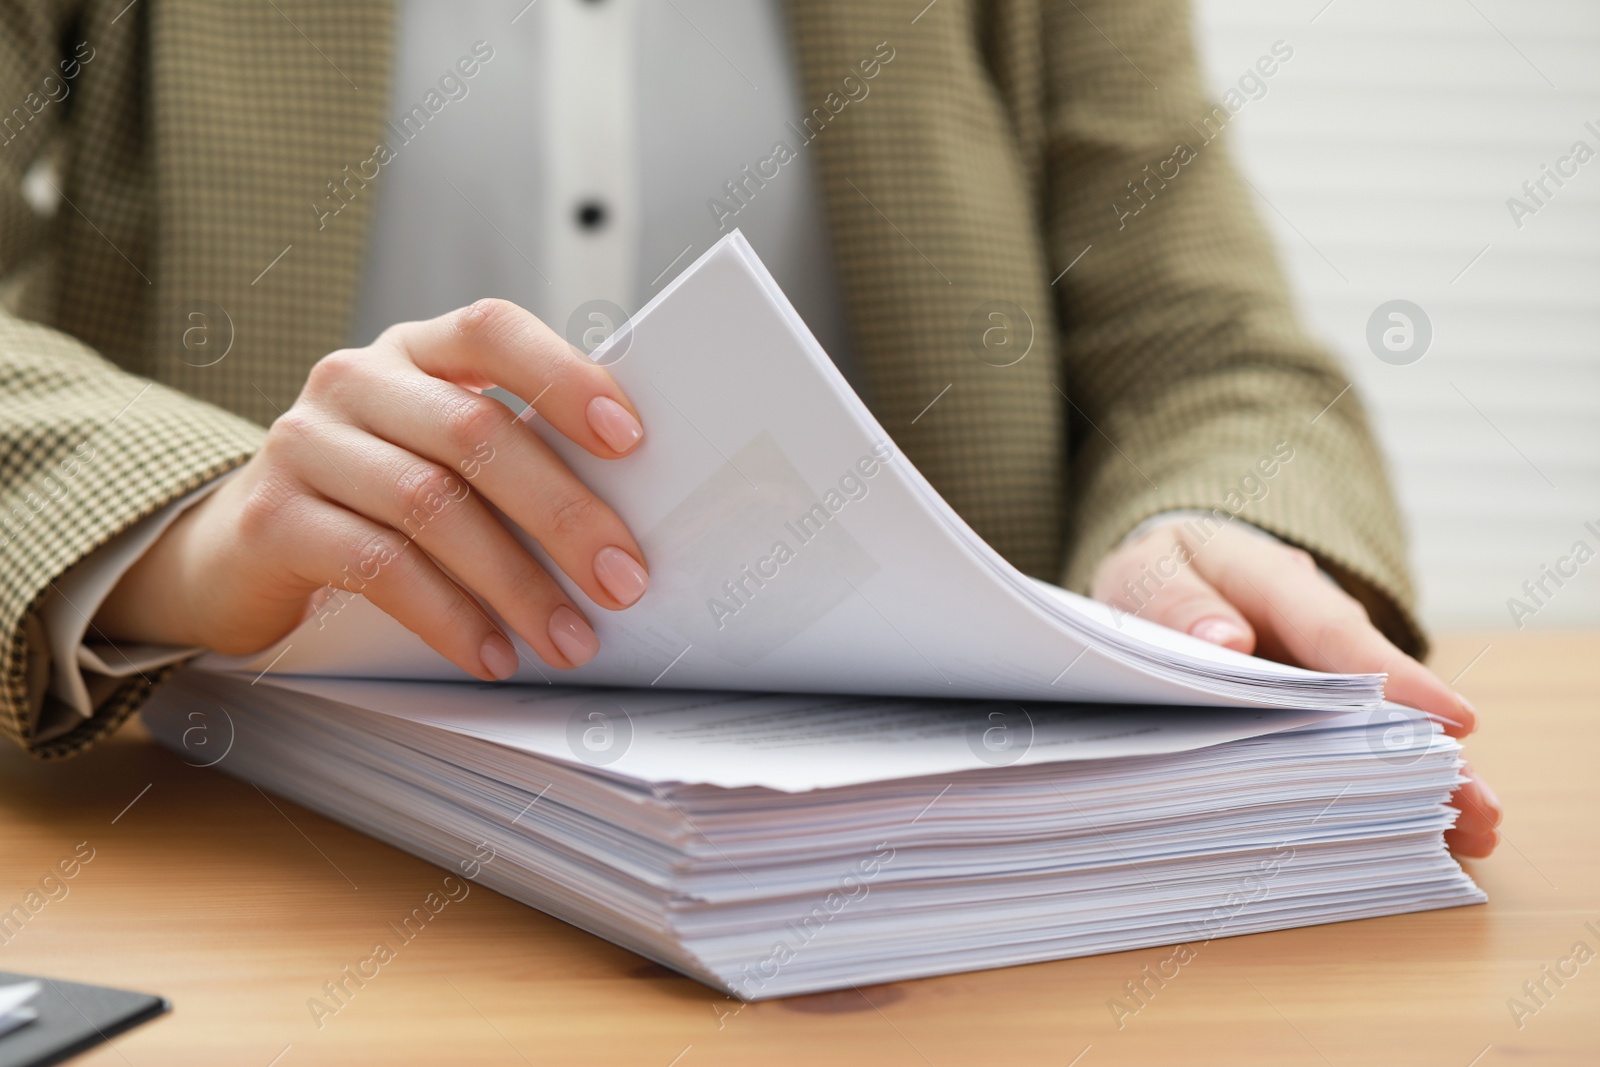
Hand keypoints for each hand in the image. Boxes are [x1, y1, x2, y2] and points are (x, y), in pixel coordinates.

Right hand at [96, 299, 650, 678]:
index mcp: (416, 352)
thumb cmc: (371, 499)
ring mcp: (305, 443)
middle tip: (622, 579)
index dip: (563, 376)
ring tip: (568, 636)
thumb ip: (510, 458)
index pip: (492, 331)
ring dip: (515, 582)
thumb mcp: (437, 456)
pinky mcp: (271, 517)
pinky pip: (377, 566)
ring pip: (430, 505)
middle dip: (562, 513)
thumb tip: (620, 521)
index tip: (630, 440)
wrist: (238, 550)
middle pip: (474, 433)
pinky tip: (491, 652)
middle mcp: (356, 380)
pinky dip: (448, 616)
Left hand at [1091, 520, 1500, 858]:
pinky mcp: (1312, 711)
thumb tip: (1224, 640)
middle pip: (1373, 692)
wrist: (1166, 578)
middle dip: (1426, 749)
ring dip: (1418, 779)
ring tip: (1474, 834)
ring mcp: (1319, 674)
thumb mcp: (1149, 572)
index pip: (1333, 630)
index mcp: (1272, 580)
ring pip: (1372, 728)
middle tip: (1480, 805)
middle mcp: (1312, 629)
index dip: (1391, 676)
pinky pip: (1345, 750)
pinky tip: (1416, 837)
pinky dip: (1379, 790)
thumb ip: (1176, 601)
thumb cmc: (1160, 577)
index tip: (1451, 717)